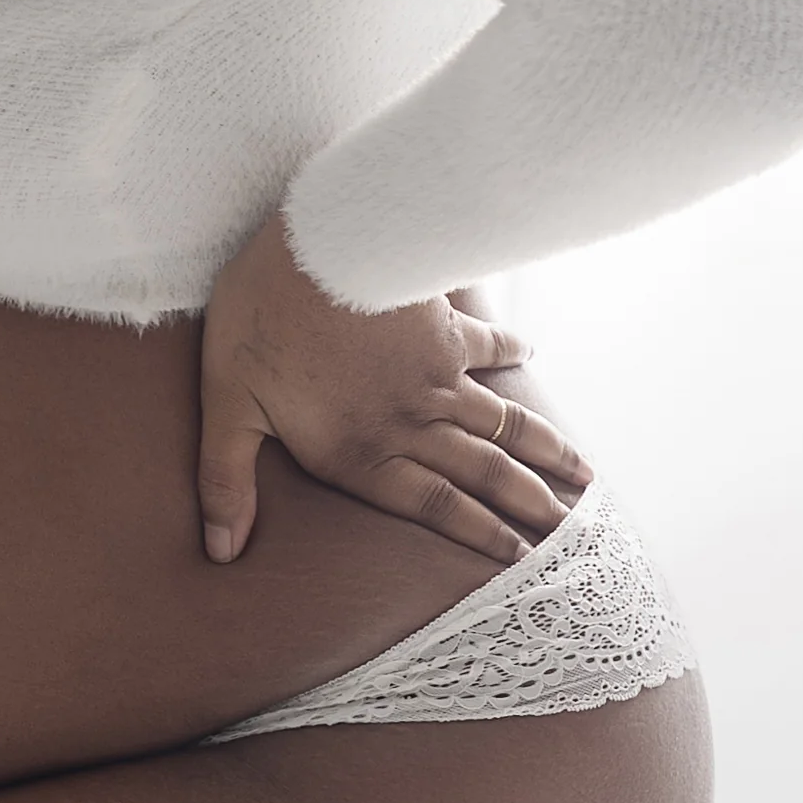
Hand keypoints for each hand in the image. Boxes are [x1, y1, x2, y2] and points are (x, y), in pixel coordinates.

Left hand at [194, 211, 592, 564]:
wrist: (316, 243)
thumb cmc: (261, 321)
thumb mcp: (227, 404)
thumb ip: (228, 480)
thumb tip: (219, 549)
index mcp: (359, 452)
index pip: (431, 506)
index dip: (478, 535)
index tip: (520, 559)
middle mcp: (410, 423)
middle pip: (480, 474)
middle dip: (528, 506)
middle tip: (569, 533)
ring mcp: (436, 376)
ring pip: (501, 424)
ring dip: (544, 449)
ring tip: (583, 477)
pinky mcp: (446, 328)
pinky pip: (490, 348)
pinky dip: (513, 353)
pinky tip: (534, 356)